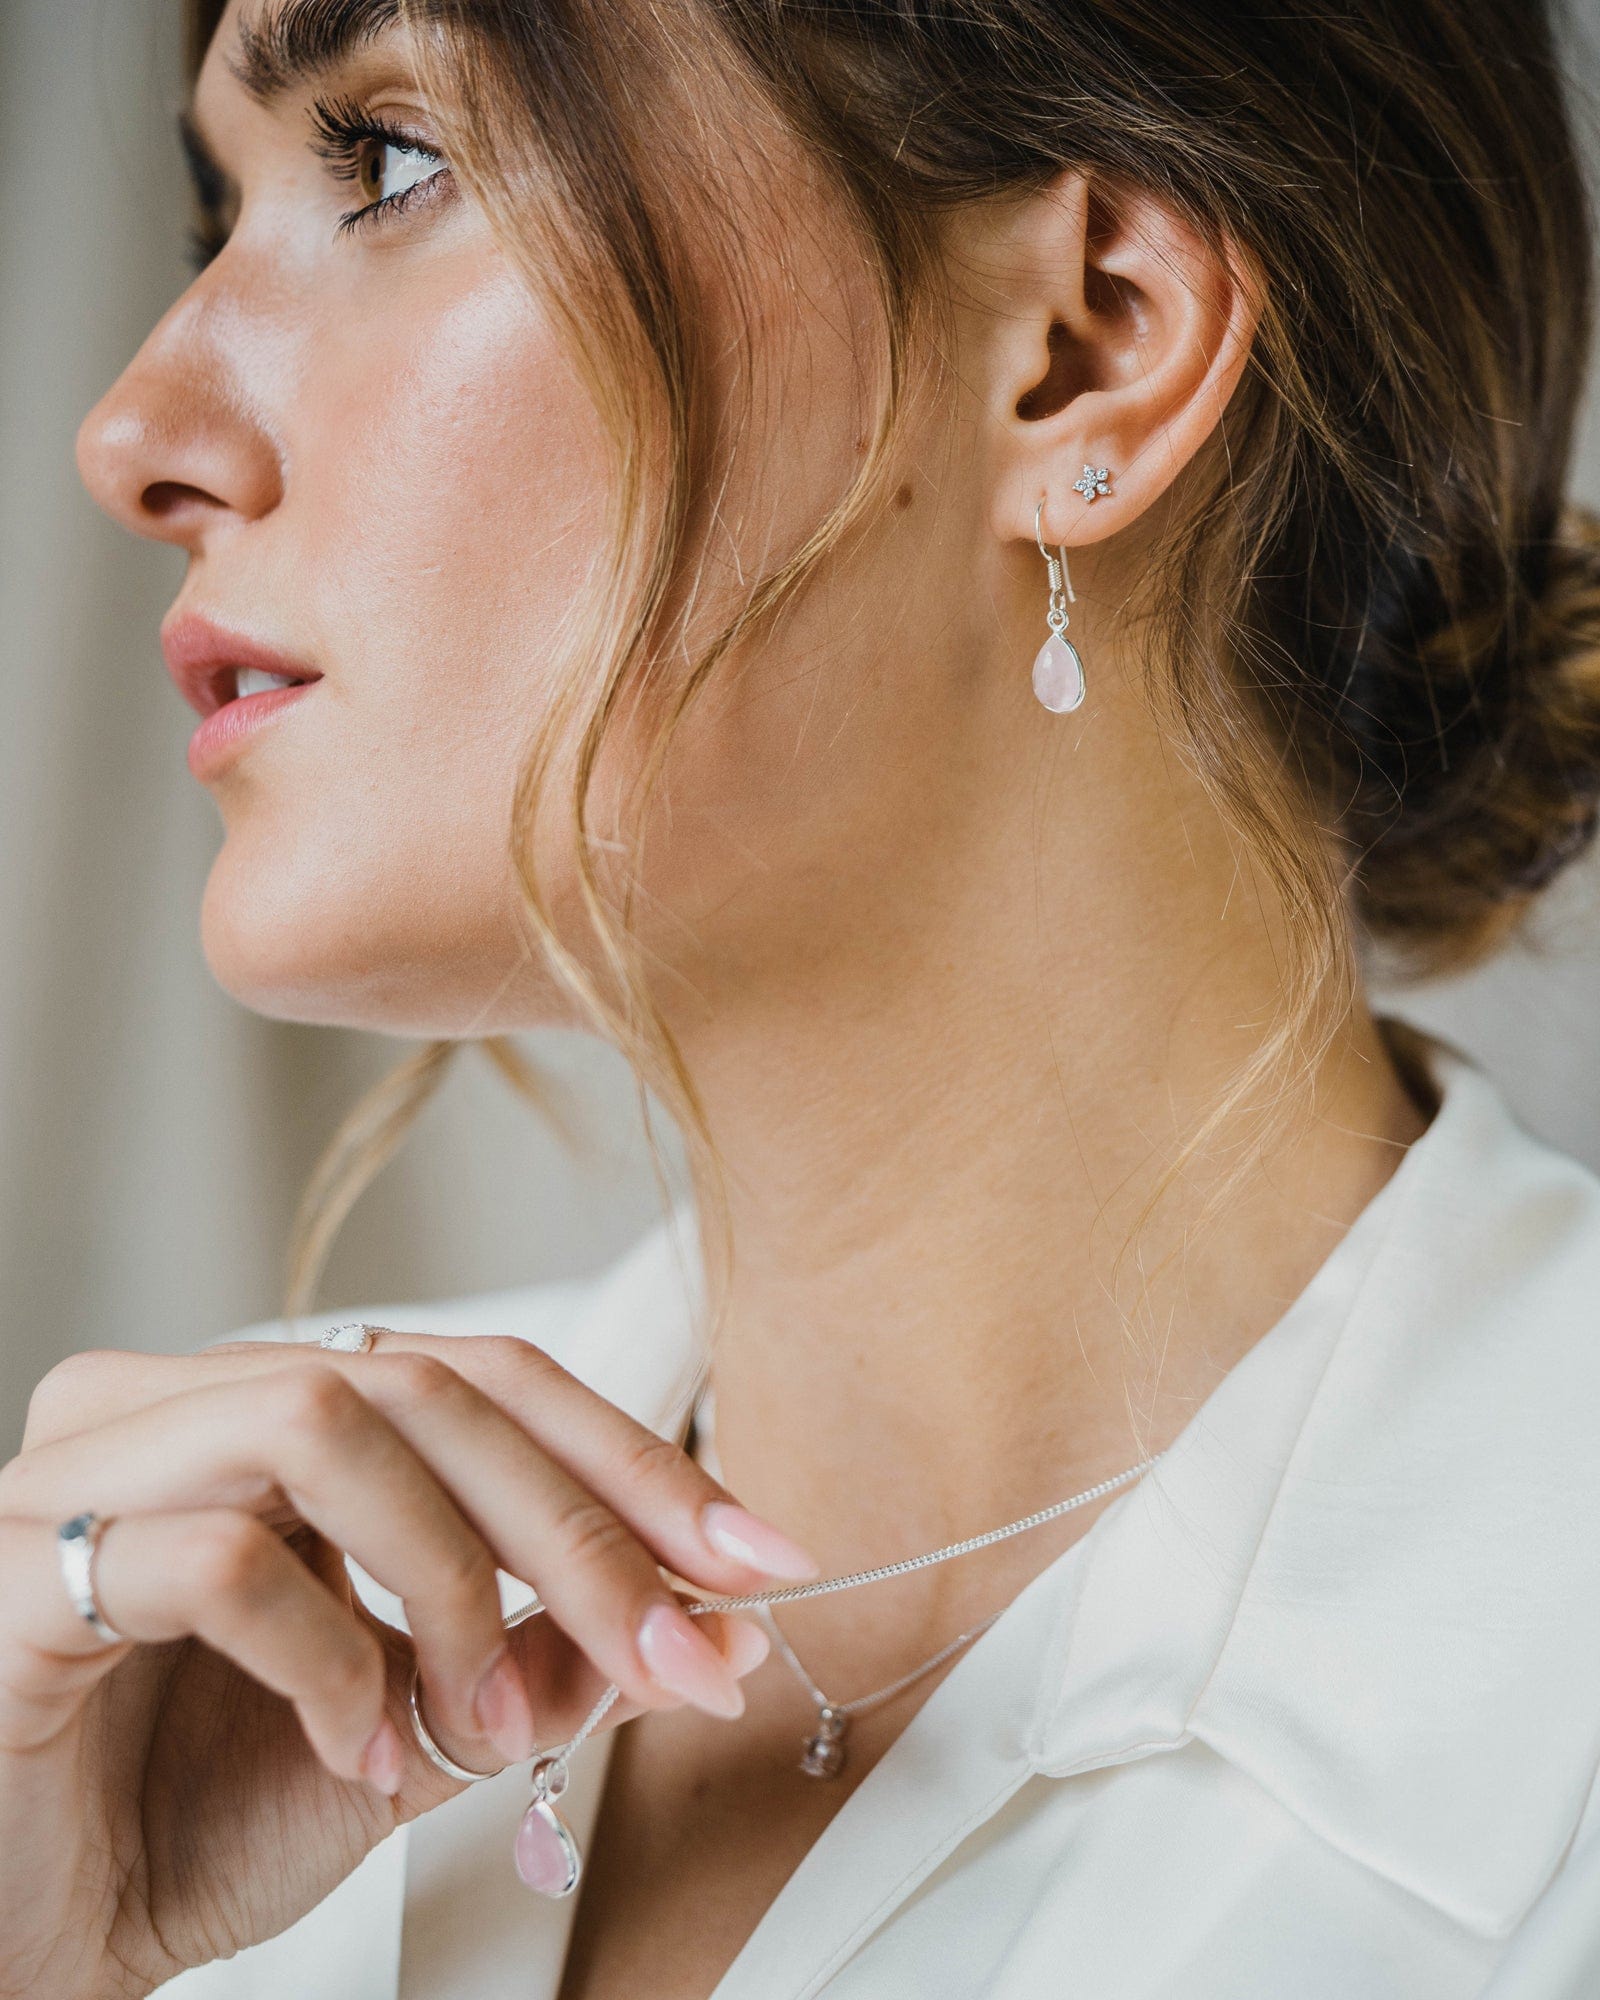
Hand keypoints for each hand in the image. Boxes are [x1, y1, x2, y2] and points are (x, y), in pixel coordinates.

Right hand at [0, 1329, 808, 1998]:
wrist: (21, 1944)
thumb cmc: (175, 1824)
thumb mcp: (409, 1736)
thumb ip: (534, 1663)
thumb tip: (700, 1620)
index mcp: (271, 1416)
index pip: (486, 1379)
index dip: (632, 1460)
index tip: (757, 1558)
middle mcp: (182, 1404)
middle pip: (432, 1388)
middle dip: (585, 1528)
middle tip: (679, 1655)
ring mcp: (91, 1466)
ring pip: (331, 1426)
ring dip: (454, 1585)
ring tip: (483, 1729)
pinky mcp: (18, 1561)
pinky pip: (216, 1555)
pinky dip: (330, 1655)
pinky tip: (354, 1750)